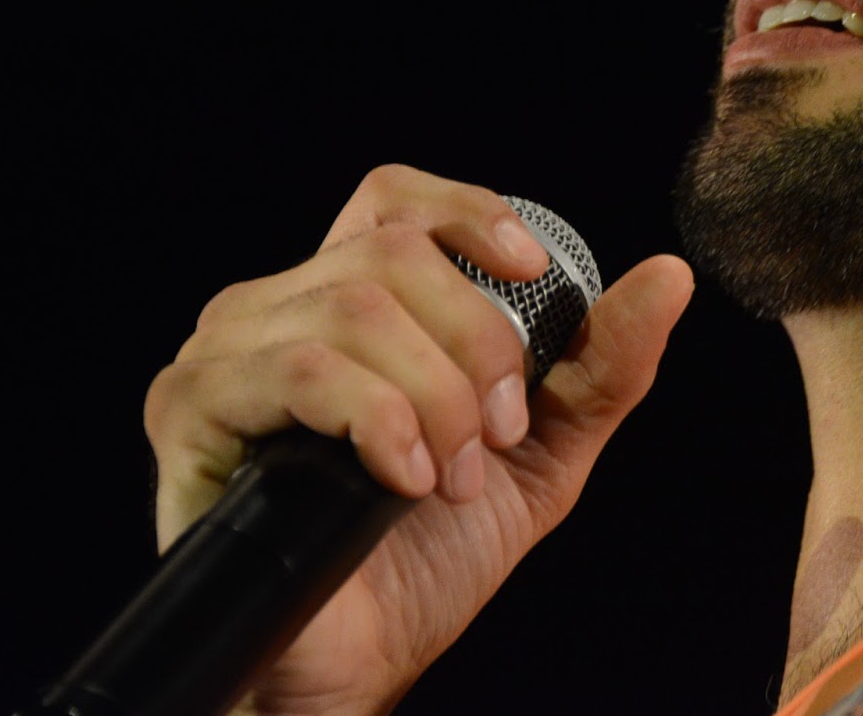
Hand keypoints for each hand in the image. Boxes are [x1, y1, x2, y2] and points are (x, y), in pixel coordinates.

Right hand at [144, 165, 693, 714]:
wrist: (358, 664)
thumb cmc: (433, 553)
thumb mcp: (544, 449)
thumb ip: (603, 363)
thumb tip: (671, 276)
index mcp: (354, 302)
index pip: (396, 199)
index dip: (467, 212)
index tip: (532, 271)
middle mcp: (280, 308)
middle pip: (393, 254)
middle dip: (476, 344)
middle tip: (497, 434)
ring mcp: (229, 352)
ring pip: (354, 309)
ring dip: (434, 397)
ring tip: (450, 477)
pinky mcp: (191, 409)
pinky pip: (299, 368)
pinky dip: (377, 418)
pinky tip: (402, 480)